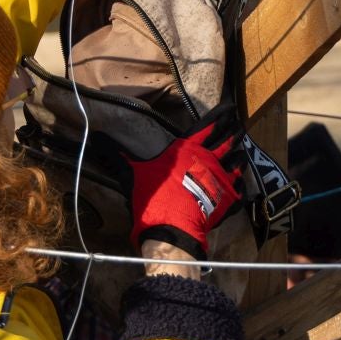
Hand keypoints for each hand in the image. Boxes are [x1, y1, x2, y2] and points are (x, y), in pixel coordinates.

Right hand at [128, 120, 240, 258]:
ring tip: (243, 152)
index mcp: (188, 149)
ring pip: (238, 163)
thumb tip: (97, 138)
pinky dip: (241, 186)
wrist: (172, 231)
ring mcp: (221, 180)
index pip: (209, 125)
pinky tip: (242, 185)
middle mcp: (209, 160)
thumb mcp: (133, 174)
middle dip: (235, 131)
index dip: (221, 115)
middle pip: (228, 141)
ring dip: (240, 156)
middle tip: (241, 125)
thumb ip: (118, 155)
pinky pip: (240, 190)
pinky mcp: (228, 201)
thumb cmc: (153, 199)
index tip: (230, 108)